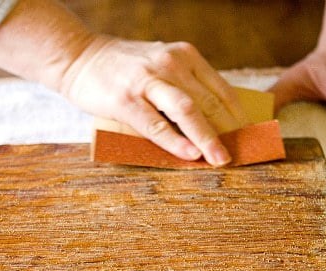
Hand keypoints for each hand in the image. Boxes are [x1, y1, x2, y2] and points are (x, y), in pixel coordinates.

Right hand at [56, 35, 243, 166]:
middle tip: (242, 154)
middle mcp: (170, 63)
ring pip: (188, 111)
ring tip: (221, 159)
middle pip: (209, 102)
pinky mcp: (126, 99)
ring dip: (208, 138)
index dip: (238, 116)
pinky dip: (175, 141)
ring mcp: (147, 81)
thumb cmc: (122, 67)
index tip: (248, 137)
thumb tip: (209, 119)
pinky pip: (156, 125)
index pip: (221, 89)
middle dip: (229, 131)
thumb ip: (183, 83)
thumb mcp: (160, 62)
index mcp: (184, 55)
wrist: (78, 56)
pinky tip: (190, 154)